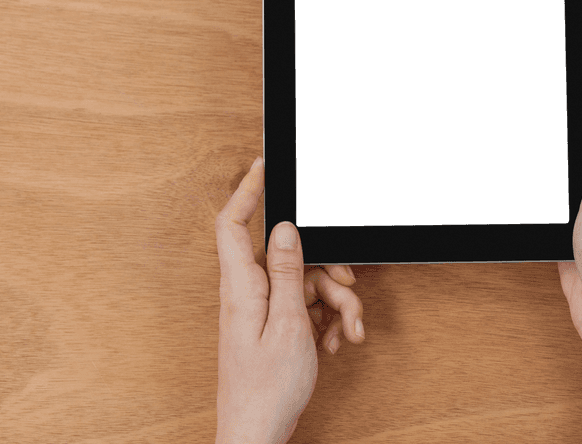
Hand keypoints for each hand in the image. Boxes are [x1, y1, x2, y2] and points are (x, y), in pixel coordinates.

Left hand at [215, 157, 365, 443]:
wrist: (257, 435)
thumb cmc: (266, 390)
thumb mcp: (288, 324)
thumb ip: (287, 272)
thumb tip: (283, 228)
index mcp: (242, 286)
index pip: (233, 223)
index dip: (247, 189)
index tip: (265, 164)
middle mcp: (247, 293)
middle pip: (288, 254)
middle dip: (327, 268)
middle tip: (348, 287)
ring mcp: (260, 311)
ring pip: (305, 281)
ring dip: (334, 302)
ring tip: (346, 330)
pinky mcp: (273, 327)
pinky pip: (305, 305)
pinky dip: (326, 318)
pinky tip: (334, 340)